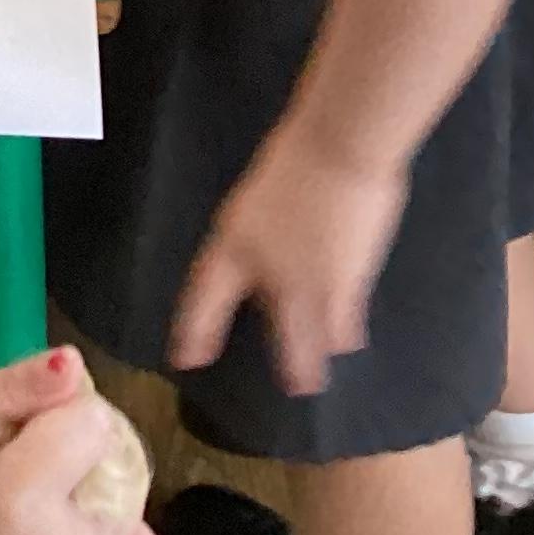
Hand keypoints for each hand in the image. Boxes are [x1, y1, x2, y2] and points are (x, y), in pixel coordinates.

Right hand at [0, 351, 161, 534]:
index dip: (56, 415)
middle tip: (27, 472)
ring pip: (134, 503)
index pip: (91, 423)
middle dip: (80, 456)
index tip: (20, 432)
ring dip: (99, 495)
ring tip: (43, 506)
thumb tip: (74, 363)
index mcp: (20, 500)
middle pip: (118, 461)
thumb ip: (17, 385)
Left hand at [171, 124, 410, 398]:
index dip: (195, 330)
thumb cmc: (296, 161)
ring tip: (315, 377)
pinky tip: (348, 341)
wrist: (338, 148)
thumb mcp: (254, 204)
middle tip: (291, 386)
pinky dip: (346, 334)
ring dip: (315, 360)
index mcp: (232, 245)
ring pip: (314, 345)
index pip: (205, 297)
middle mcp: (267, 275)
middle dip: (284, 367)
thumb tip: (265, 267)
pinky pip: (346, 326)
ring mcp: (309, 286)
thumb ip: (255, 241)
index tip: (185, 359)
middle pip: (275, 339)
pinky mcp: (348, 287)